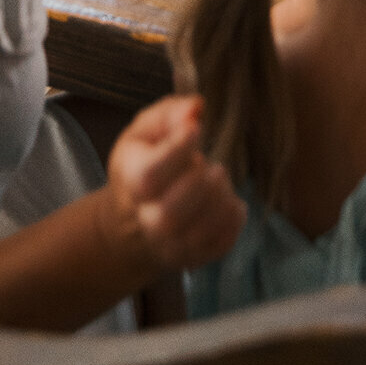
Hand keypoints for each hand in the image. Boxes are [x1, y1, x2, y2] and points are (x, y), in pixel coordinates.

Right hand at [106, 96, 244, 274]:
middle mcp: (146, 220)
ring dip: (220, 199)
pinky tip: (228, 200)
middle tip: (208, 164)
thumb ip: (170, 113)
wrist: (134, 218)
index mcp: (131, 180)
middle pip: (171, 213)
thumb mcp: (145, 130)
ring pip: (198, 233)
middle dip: (200, 182)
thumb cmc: (144, 162)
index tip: (196, 129)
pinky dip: (233, 219)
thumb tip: (196, 107)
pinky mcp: (194, 257)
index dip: (177, 150)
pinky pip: (220, 244)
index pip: (151, 174)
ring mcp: (170, 245)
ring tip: (219, 179)